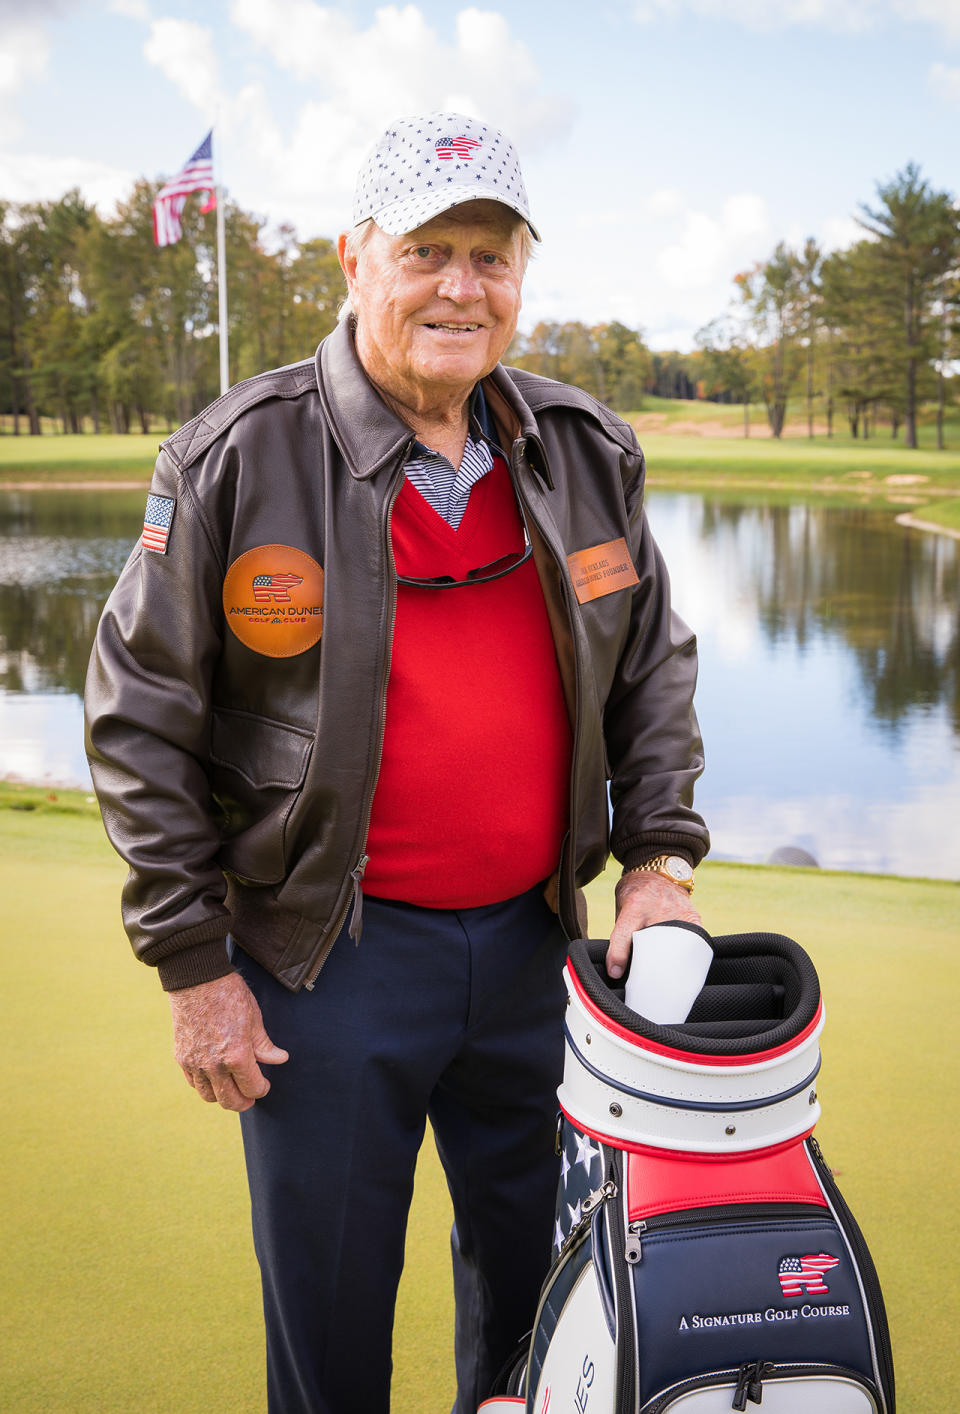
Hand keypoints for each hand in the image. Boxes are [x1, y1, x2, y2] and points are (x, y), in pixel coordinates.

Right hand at [169, 971, 288, 1111]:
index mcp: (237, 1056)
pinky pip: (193, 1083)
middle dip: (243, 1102)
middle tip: (250, 1096)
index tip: (264, 1086)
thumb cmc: (229, 994)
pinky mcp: (181, 1057)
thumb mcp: (254, 1017)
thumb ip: (264, 1045)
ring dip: (222, 1096)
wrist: (196, 979)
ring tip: (232, 1088)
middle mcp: (214, 1065)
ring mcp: (195, 1063)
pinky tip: (214, 1077)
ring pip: (208, 1096)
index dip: (261, 1090)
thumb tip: (280, 1060)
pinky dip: (205, 1085)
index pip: (251, 1088)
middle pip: (230, 1100)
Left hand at [606, 871, 702, 979]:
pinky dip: (684, 956)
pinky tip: (680, 967)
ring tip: (662, 979)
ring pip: (673, 949)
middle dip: (646, 967)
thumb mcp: (622, 908)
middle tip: (643, 982)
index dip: (617, 956)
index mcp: (634, 906)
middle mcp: (657, 909)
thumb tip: (618, 965)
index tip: (615, 973)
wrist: (658, 873)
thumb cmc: (635, 894)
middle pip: (651, 947)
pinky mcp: (693, 919)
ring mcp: (678, 914)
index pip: (623, 935)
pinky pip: (690, 944)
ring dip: (667, 965)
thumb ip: (622, 933)